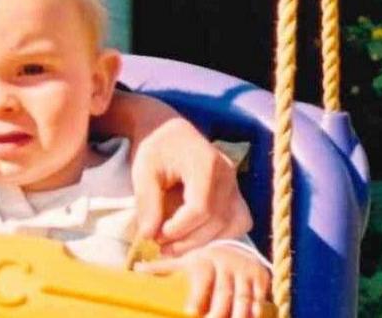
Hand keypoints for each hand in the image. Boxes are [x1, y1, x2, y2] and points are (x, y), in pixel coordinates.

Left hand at [131, 118, 252, 254]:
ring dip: (203, 242)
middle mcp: (228, 174)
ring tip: (174, 246)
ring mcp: (236, 183)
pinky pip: (238, 221)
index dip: (179, 228)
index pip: (201, 207)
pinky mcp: (237, 193)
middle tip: (161, 246)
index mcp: (206, 163)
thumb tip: (148, 235)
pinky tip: (194, 237)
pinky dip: (219, 234)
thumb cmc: (155, 149)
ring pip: (231, 224)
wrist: (171, 134)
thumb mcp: (143, 171)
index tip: (156, 236)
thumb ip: (147, 202)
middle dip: (188, 240)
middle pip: (217, 219)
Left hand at [135, 243, 270, 317]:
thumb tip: (135, 269)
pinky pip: (260, 297)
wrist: (236, 248)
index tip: (190, 312)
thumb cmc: (204, 260)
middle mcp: (225, 265)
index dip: (198, 296)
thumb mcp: (185, 260)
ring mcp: (245, 271)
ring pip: (243, 297)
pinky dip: (256, 310)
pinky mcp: (261, 277)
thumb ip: (162, 267)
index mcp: (204, 261)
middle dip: (218, 313)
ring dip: (238, 315)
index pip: (201, 279)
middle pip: (223, 294)